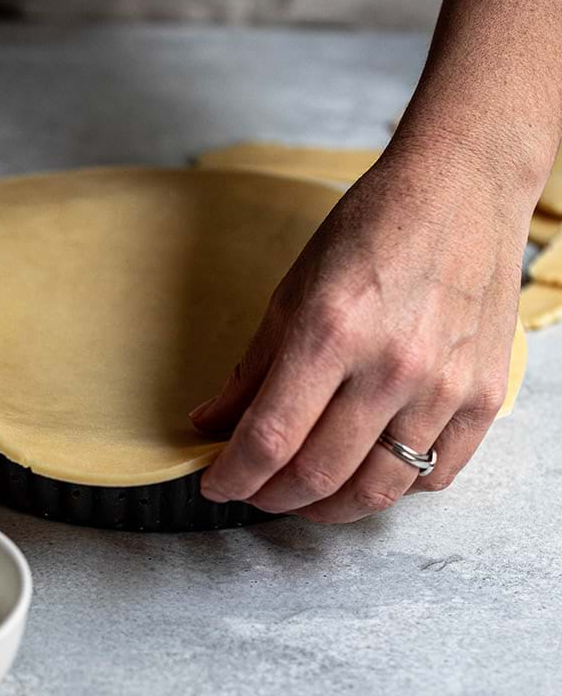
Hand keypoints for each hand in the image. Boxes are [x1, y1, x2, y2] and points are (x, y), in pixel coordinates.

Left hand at [190, 146, 527, 522]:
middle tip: (255, 491)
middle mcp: (391, 365)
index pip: (269, 439)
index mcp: (331, 330)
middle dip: (272, 497)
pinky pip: (435, 475)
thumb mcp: (295, 287)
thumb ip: (255, 366)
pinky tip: (368, 473)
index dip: (233, 476)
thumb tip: (212, 422)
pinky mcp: (483, 396)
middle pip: (319, 475)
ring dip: (329, 508)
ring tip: (305, 496)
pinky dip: (393, 489)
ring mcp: (444, 386)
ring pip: (377, 490)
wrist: (464, 187)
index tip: (216, 484)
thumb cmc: (376, 226)